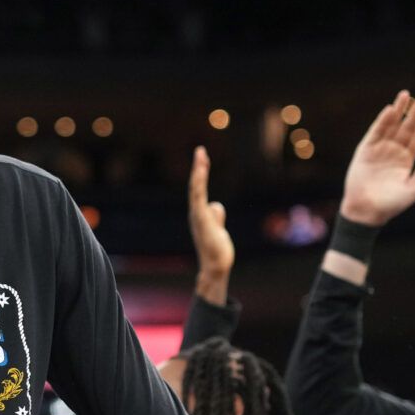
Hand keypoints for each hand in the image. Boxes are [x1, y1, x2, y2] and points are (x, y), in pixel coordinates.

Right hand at [188, 146, 233, 300]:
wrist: (216, 265)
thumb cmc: (217, 250)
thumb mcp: (218, 227)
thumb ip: (216, 215)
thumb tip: (215, 204)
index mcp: (199, 213)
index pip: (199, 189)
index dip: (201, 173)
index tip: (203, 158)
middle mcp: (196, 212)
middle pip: (196, 185)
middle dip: (198, 167)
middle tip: (200, 150)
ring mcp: (197, 215)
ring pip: (196, 189)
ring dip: (198, 172)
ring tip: (201, 156)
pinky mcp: (201, 219)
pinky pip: (199, 198)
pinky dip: (199, 184)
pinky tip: (202, 173)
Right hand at [340, 91, 414, 227]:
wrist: (366, 211)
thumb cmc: (391, 205)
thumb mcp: (412, 190)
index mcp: (406, 160)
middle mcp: (393, 152)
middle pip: (406, 128)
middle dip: (414, 113)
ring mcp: (379, 150)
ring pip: (391, 126)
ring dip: (399, 111)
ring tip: (405, 95)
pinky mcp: (365, 150)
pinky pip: (375, 132)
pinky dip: (382, 121)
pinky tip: (390, 110)